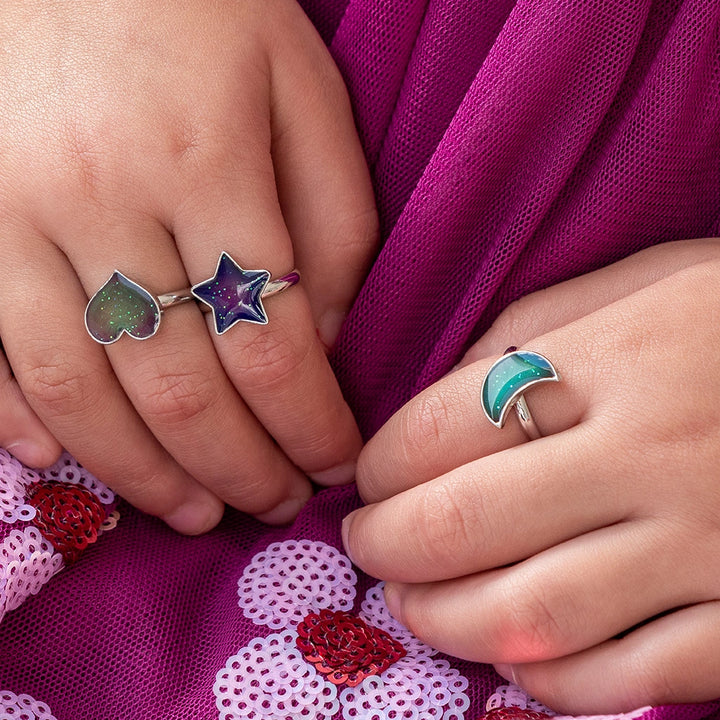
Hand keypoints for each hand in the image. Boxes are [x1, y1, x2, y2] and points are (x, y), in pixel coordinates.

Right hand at [0, 0, 376, 532]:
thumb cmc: (200, 8)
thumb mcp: (302, 89)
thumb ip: (332, 219)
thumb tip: (323, 342)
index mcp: (206, 163)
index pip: (273, 347)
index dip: (310, 426)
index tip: (336, 463)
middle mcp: (101, 200)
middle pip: (181, 388)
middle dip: (239, 467)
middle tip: (277, 504)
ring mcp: (10, 216)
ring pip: (80, 391)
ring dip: (143, 473)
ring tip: (196, 513)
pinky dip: (29, 423)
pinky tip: (73, 463)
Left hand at [343, 238, 719, 713]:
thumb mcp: (636, 285)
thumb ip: (532, 328)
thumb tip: (439, 393)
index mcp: (612, 359)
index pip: (444, 425)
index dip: (381, 463)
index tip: (366, 477)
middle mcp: (650, 454)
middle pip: (469, 523)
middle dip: (389, 544)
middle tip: (365, 543)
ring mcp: (706, 542)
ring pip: (536, 612)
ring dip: (447, 621)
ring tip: (412, 604)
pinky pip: (632, 673)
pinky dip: (552, 681)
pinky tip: (515, 657)